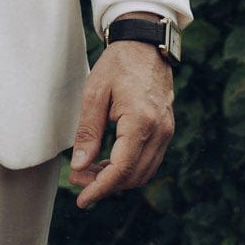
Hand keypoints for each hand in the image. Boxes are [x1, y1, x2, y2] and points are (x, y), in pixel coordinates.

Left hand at [68, 28, 174, 209]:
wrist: (144, 45)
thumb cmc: (117, 65)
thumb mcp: (94, 94)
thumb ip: (88, 131)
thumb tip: (79, 166)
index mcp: (141, 121)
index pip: (122, 168)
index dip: (100, 188)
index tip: (82, 200)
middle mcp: (160, 131)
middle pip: (134, 175)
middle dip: (105, 184)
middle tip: (77, 179)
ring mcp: (167, 131)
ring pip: (143, 171)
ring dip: (117, 178)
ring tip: (88, 171)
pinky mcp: (166, 130)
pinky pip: (149, 159)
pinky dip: (129, 167)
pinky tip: (107, 161)